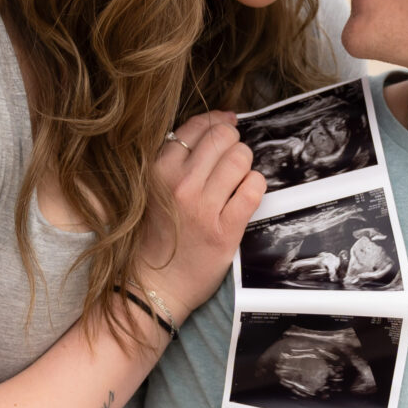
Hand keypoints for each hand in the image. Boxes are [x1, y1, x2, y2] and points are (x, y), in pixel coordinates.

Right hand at [139, 111, 265, 320]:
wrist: (153, 285)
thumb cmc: (155, 236)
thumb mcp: (151, 189)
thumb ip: (175, 160)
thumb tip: (216, 124)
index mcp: (158, 170)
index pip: (196, 127)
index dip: (217, 122)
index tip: (227, 124)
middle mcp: (179, 185)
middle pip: (223, 138)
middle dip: (233, 143)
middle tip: (232, 158)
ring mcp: (203, 208)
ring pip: (241, 159)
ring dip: (246, 164)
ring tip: (238, 179)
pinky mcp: (225, 230)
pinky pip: (253, 190)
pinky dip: (255, 186)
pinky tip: (246, 194)